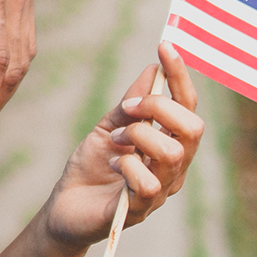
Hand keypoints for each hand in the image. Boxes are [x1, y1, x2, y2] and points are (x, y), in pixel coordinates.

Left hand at [46, 43, 201, 250]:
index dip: (180, 76)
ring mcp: (161, 190)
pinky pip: (146, 183)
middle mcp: (174, 168)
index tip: (165, 46)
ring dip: (138, 136)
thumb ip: (131, 103)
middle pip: (193, 129)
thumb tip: (152, 69)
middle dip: (159, 108)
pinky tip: (111, 164)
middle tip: (127, 110)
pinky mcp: (140, 210)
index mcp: (170, 144)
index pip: (188, 107)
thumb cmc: (90, 167)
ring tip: (115, 140)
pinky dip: (125, 166)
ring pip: (172, 153)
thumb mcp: (108, 126)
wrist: (64, 207)